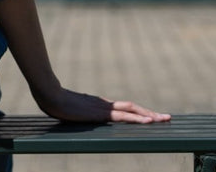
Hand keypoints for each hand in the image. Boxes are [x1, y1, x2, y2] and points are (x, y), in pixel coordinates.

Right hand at [34, 86, 170, 123]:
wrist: (48, 93)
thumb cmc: (54, 101)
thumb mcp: (70, 109)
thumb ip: (77, 110)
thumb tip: (74, 112)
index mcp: (98, 104)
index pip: (123, 108)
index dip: (138, 112)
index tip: (151, 117)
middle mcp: (104, 104)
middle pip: (132, 107)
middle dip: (150, 113)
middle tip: (167, 118)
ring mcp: (104, 108)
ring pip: (132, 110)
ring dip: (150, 115)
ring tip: (164, 119)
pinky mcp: (101, 113)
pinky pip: (123, 116)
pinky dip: (137, 118)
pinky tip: (148, 122)